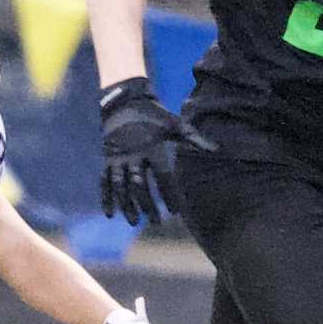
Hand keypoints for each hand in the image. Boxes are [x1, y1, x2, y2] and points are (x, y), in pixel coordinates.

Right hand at [98, 76, 215, 224]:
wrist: (125, 101)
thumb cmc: (155, 115)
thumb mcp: (175, 124)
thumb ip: (195, 139)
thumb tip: (218, 150)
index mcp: (152, 147)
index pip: (162, 176)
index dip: (169, 194)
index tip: (174, 211)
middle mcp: (133, 154)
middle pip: (139, 184)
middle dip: (147, 204)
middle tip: (156, 222)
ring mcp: (118, 158)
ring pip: (120, 186)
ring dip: (127, 204)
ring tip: (135, 222)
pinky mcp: (107, 159)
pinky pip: (105, 181)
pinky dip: (106, 198)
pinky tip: (112, 214)